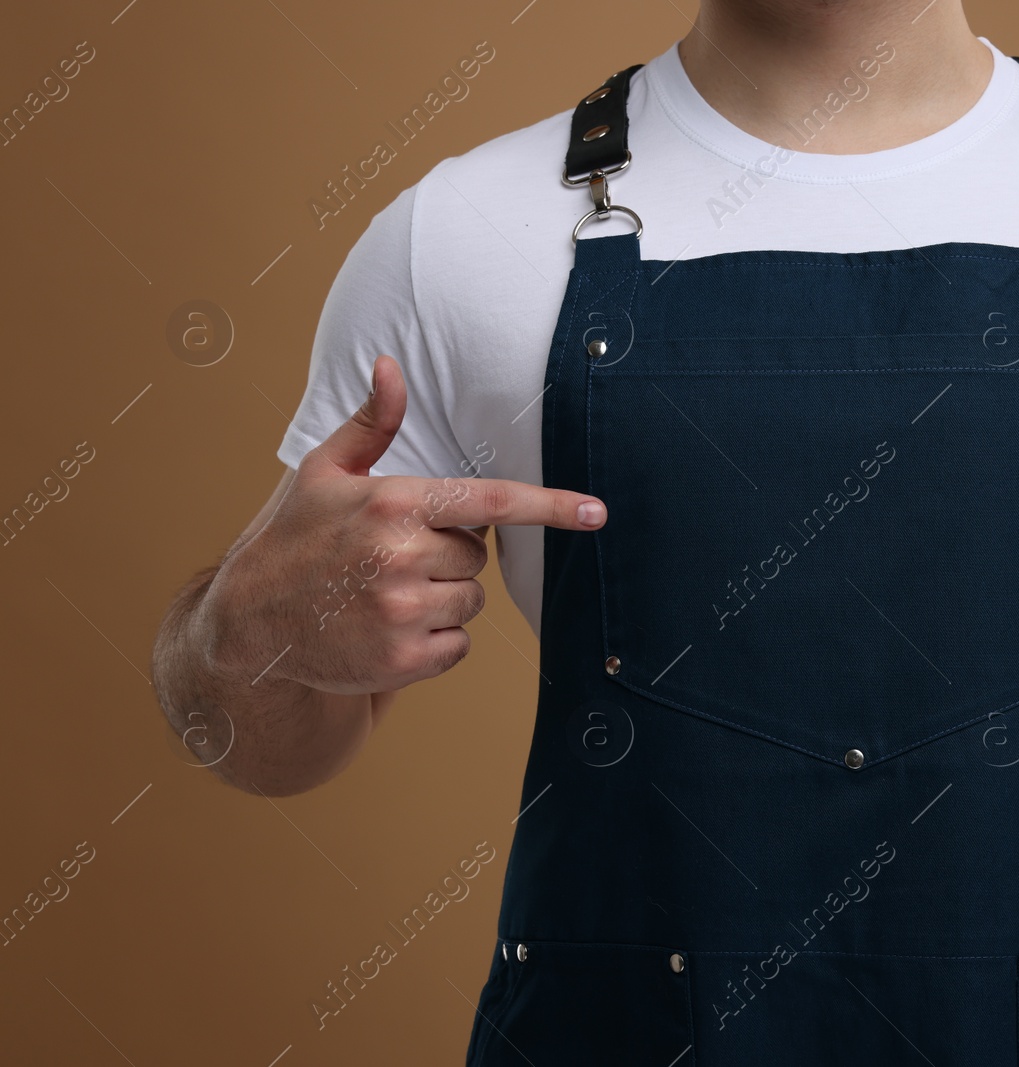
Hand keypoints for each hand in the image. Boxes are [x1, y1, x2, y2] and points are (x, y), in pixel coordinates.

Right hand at [209, 354, 604, 694]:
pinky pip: (459, 644)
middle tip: (394, 559)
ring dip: (443, 598)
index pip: (492, 502)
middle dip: (449, 556)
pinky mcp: (404, 660)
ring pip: (471, 601)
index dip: (551, 507)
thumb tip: (391, 366)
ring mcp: (403, 612)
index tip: (596, 512)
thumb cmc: (294, 538)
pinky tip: (387, 629)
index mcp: (393, 503)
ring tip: (385, 594)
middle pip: (477, 556)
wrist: (249, 626)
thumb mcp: (324, 473)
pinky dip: (435, 640)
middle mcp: (402, 556)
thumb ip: (371, 423)